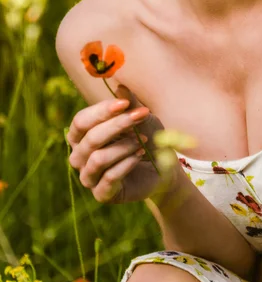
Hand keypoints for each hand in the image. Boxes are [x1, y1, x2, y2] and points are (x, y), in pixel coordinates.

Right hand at [66, 85, 170, 203]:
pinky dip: (127, 163)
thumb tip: (120, 87)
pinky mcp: (101, 194)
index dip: (101, 111)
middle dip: (117, 125)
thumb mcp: (142, 119)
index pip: (81, 121)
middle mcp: (79, 156)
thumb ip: (131, 105)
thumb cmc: (148, 138)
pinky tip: (140, 155)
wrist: (162, 168)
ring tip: (143, 140)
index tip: (124, 103)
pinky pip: (109, 177)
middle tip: (141, 117)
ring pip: (98, 158)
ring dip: (124, 146)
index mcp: (81, 135)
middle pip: (90, 138)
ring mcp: (89, 177)